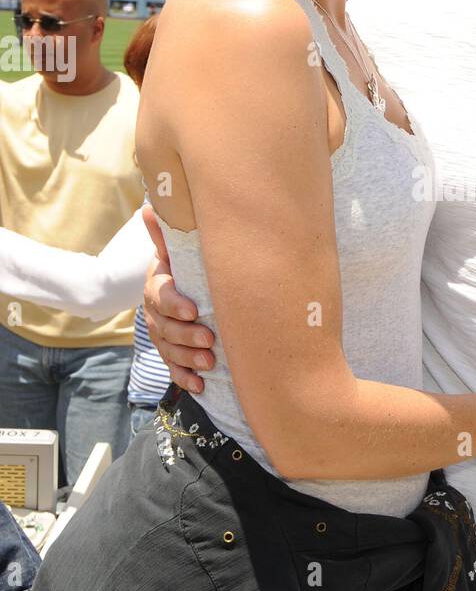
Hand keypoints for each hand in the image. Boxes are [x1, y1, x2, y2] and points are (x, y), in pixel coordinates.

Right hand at [141, 204, 214, 392]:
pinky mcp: (172, 355)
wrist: (192, 290)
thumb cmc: (189, 267)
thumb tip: (149, 205)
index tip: (194, 311)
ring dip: (188, 359)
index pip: (160, 296)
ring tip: (211, 362)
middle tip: (211, 340)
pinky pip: (173, 370)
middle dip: (186, 336)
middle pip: (164, 327)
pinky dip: (186, 379)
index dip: (175, 304)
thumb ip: (165, 235)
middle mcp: (156, 312)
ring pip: (168, 350)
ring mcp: (162, 335)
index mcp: (158, 285)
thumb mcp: (180, 252)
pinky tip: (201, 385)